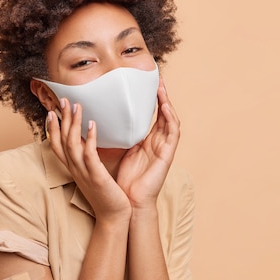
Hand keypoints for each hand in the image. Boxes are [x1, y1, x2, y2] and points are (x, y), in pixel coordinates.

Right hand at [47, 98, 131, 220]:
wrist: (114, 217)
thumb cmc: (106, 195)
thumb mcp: (93, 174)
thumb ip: (88, 159)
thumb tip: (89, 142)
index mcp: (73, 169)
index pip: (57, 146)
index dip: (52, 128)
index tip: (52, 111)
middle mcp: (75, 169)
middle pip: (62, 141)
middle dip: (61, 120)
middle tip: (63, 100)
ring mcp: (84, 173)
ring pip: (72, 145)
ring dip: (74, 124)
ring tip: (77, 107)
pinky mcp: (96, 176)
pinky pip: (89, 154)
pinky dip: (89, 138)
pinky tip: (93, 124)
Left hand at [117, 77, 179, 208]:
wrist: (129, 202)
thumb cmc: (124, 179)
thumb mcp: (120, 151)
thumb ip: (119, 135)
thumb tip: (106, 118)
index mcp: (148, 141)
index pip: (153, 114)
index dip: (151, 98)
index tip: (146, 82)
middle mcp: (158, 142)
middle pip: (163, 113)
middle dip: (161, 95)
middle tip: (158, 78)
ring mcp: (165, 148)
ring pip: (170, 120)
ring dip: (167, 103)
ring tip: (162, 88)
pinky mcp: (168, 155)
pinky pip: (172, 133)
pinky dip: (170, 119)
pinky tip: (165, 107)